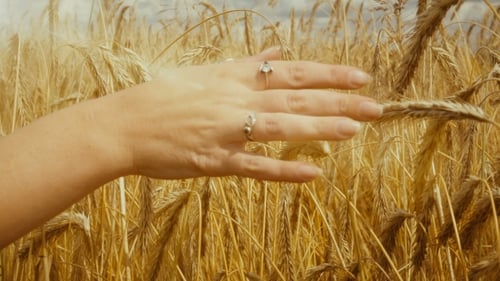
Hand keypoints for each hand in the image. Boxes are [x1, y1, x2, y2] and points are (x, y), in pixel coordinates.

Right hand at [111, 49, 382, 181]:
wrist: (125, 123)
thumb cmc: (164, 96)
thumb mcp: (206, 71)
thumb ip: (245, 63)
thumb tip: (275, 52)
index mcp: (234, 78)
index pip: (290, 73)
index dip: (327, 75)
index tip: (360, 78)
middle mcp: (235, 101)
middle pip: (294, 99)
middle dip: (337, 101)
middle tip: (375, 108)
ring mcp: (226, 131)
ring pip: (280, 128)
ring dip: (319, 128)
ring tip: (355, 130)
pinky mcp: (214, 161)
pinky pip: (254, 166)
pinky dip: (283, 170)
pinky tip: (312, 174)